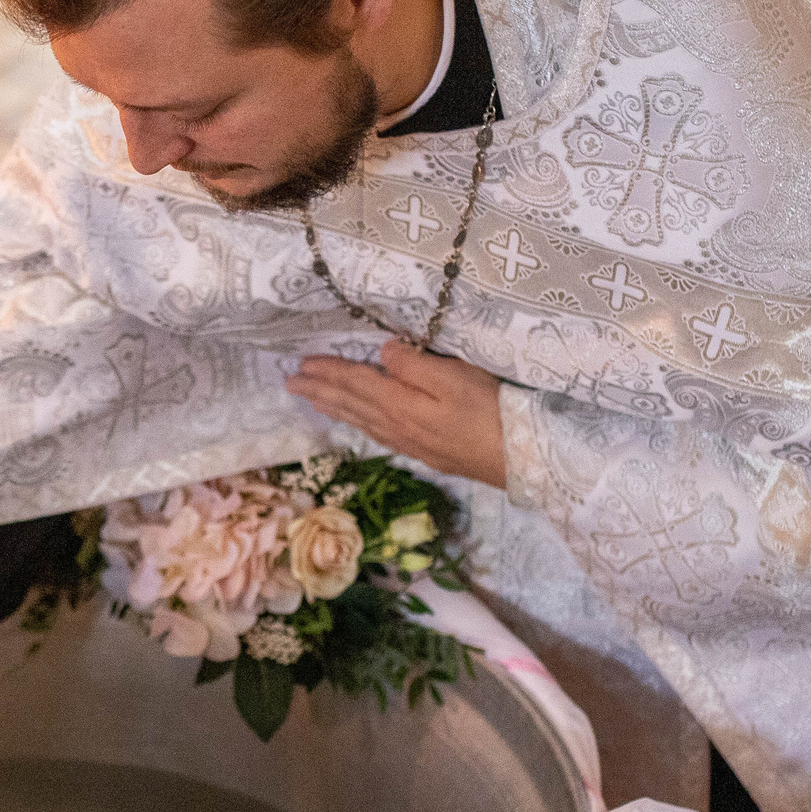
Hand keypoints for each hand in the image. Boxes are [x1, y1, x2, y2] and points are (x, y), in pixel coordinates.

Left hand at [287, 339, 507, 488]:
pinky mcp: (426, 452)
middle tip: (291, 384)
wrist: (519, 458)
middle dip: (321, 391)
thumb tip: (381, 353)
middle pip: (351, 405)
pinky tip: (360, 425)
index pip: (355, 383)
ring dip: (335, 409)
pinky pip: (378, 434)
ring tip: (313, 401)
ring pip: (362, 422)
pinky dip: (359, 425)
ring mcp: (410, 442)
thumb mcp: (455, 377)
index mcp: (399, 403)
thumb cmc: (491, 410)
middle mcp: (397, 425)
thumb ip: (414, 365)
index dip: (328, 372)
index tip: (301, 364)